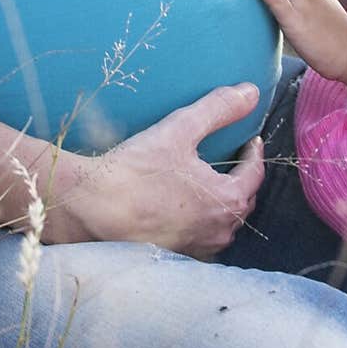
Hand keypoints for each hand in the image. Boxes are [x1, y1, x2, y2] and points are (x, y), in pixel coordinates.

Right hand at [65, 85, 265, 257]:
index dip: (254, 154)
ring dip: (222, 204)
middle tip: (233, 161)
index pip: (254, 174)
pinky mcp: (177, 256)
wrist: (92, 210)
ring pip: (223, 223)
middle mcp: (220, 230)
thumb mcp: (180, 130)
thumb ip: (218, 109)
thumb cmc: (135, 172)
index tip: (250, 141)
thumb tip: (251, 92)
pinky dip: (201, 222)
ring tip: (211, 185)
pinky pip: (201, 238)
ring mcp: (199, 247)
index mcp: (228, 200)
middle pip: (242, 201)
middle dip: (241, 179)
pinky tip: (185, 211)